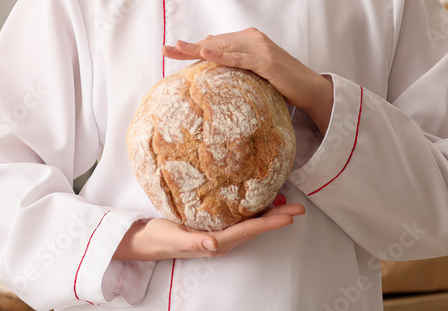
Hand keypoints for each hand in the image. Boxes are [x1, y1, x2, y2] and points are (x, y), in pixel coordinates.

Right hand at [112, 203, 305, 260]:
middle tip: (299, 208)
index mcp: (216, 243)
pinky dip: (255, 212)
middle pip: (256, 228)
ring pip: (251, 225)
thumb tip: (214, 244)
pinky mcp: (215, 227)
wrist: (148, 241)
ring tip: (287, 203)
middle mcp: (222, 240)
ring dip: (270, 215)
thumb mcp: (174, 236)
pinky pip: (241, 221)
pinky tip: (261, 203)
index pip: (249, 230)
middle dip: (278, 218)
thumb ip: (194, 242)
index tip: (289, 216)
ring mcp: (220, 235)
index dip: (270, 223)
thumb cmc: (160, 237)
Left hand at [162, 28, 334, 132]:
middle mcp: (252, 38)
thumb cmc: (282, 82)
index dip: (193, 46)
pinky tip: (205, 54)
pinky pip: (239, 58)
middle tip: (166, 49)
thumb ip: (237, 61)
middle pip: (215, 42)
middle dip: (190, 46)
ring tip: (178, 48)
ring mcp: (260, 48)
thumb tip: (210, 51)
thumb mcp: (255, 70)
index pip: (215, 42)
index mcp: (248, 39)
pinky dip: (221, 55)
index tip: (171, 50)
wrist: (310, 89)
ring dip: (199, 48)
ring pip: (223, 47)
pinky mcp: (266, 60)